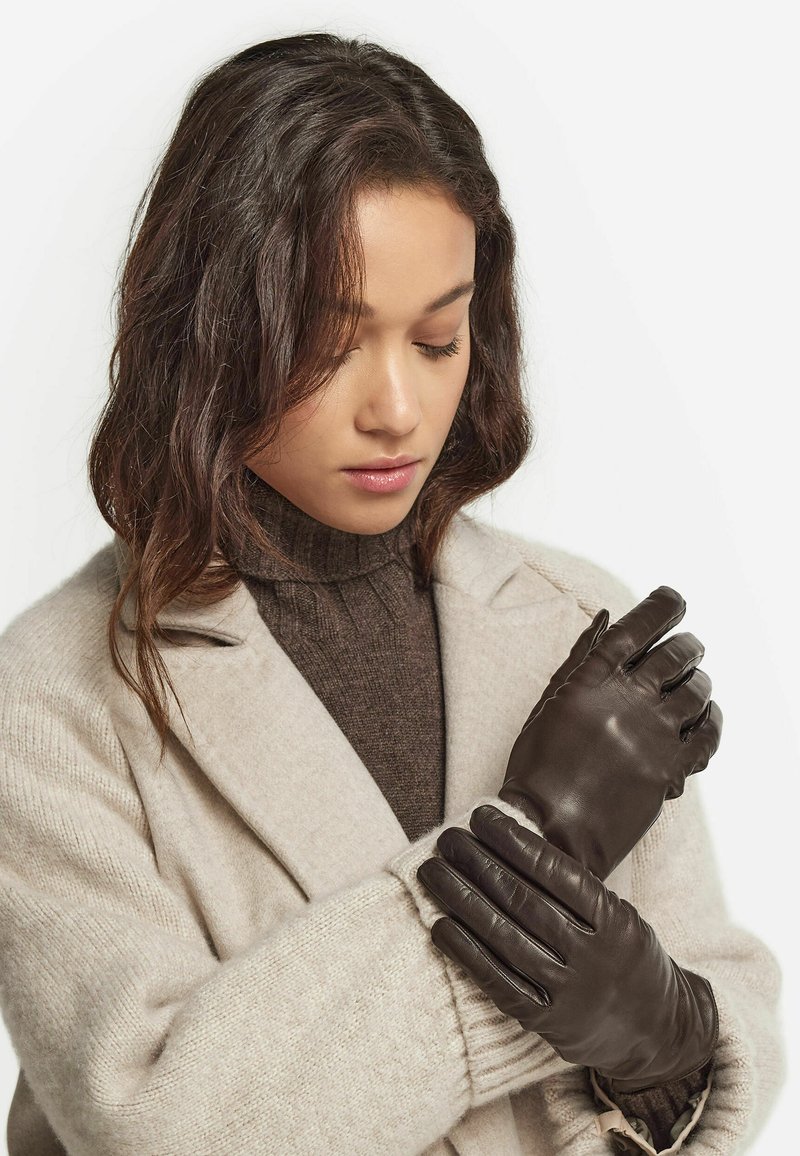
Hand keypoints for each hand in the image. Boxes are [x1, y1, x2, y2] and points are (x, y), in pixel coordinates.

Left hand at [417, 803, 718, 1092]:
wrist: (657, 1030)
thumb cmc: (626, 956)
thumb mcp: (622, 915)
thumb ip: (579, 890)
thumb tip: (513, 844)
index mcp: (615, 920)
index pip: (557, 871)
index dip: (515, 841)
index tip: (481, 817)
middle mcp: (592, 955)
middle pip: (523, 900)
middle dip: (479, 863)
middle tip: (448, 838)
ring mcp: (568, 991)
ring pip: (504, 937)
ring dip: (462, 900)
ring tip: (433, 871)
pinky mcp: (545, 1020)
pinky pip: (497, 981)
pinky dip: (465, 951)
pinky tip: (440, 925)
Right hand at [499, 585, 722, 879]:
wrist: (549, 830)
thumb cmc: (538, 769)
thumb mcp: (549, 705)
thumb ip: (579, 659)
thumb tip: (603, 618)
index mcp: (589, 682)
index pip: (636, 629)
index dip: (661, 608)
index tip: (674, 599)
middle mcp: (624, 701)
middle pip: (674, 656)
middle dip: (687, 645)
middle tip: (690, 646)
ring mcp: (651, 735)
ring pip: (696, 692)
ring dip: (700, 681)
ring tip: (695, 683)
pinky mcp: (669, 768)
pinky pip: (707, 734)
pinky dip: (711, 721)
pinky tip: (705, 718)